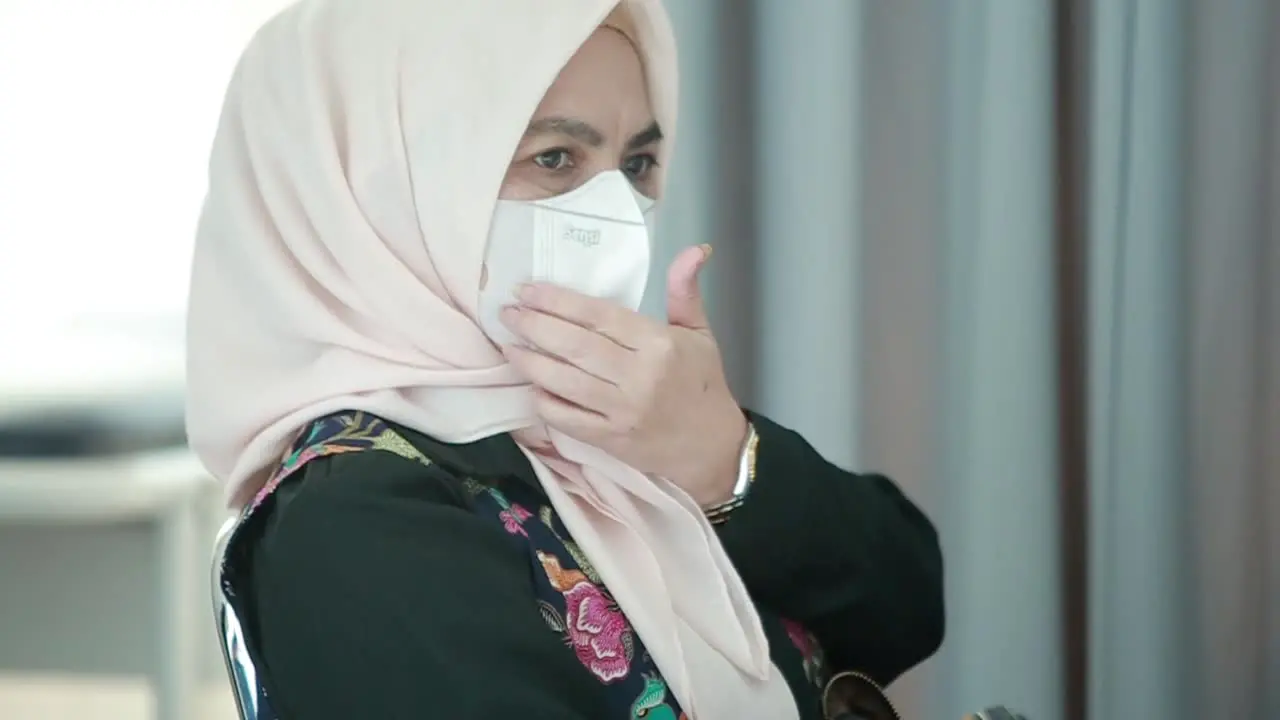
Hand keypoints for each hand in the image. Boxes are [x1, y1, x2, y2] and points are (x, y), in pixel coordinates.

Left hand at [500, 245, 746, 506]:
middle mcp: (638, 377)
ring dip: (531, 362)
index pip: (600, 316)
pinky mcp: (610, 440)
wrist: (712, 447)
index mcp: (659, 345)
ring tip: (507, 344)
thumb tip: (696, 248)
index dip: (559, 301)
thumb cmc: (703, 384)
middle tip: (507, 312)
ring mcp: (621, 411)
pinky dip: (544, 402)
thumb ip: (684, 290)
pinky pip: (567, 419)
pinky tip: (530, 385)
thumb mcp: (700, 333)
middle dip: (535, 326)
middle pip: (576, 346)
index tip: (528, 289)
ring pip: (565, 382)